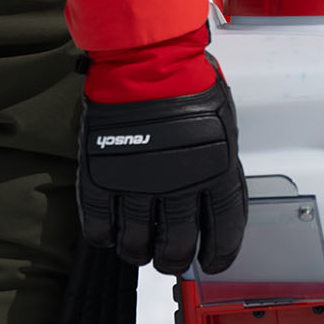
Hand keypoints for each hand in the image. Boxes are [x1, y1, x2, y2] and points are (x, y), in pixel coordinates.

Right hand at [77, 67, 247, 275]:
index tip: (212, 263)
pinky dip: (103, 236)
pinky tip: (108, 237)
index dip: (219, 253)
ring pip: (137, 241)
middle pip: (177, 243)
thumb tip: (216, 194)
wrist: (147, 61)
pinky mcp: (103, 176)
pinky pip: (99, 222)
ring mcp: (138, 183)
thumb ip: (218, 163)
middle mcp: (179, 186)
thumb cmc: (188, 82)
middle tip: (170, 260)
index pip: (224, 229)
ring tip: (139, 252)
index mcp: (216, 172)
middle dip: (174, 259)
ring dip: (138, 253)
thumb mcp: (221, 126)